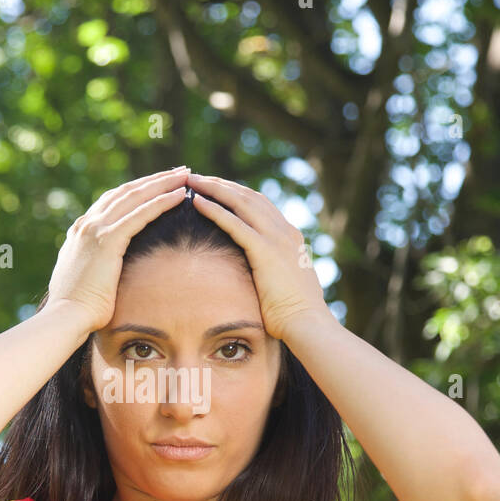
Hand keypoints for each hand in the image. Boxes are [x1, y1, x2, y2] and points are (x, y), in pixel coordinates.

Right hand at [46, 166, 189, 332]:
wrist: (65, 317)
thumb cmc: (77, 310)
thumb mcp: (85, 279)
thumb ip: (93, 266)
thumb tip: (104, 271)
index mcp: (81, 232)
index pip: (113, 201)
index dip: (138, 191)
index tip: (158, 185)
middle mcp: (87, 224)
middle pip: (126, 192)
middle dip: (154, 180)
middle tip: (178, 172)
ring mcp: (95, 230)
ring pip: (135, 197)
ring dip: (162, 184)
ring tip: (185, 176)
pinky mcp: (107, 240)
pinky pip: (140, 214)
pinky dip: (161, 202)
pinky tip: (179, 196)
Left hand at [187, 173, 330, 340]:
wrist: (307, 324)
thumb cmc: (293, 314)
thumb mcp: (284, 284)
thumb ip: (273, 271)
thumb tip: (259, 276)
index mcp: (290, 237)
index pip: (260, 205)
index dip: (236, 193)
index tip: (216, 188)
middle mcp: (284, 231)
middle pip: (248, 196)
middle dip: (222, 184)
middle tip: (198, 176)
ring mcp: (276, 238)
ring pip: (240, 202)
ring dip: (214, 189)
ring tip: (192, 181)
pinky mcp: (265, 251)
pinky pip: (234, 223)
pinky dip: (214, 209)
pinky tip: (196, 202)